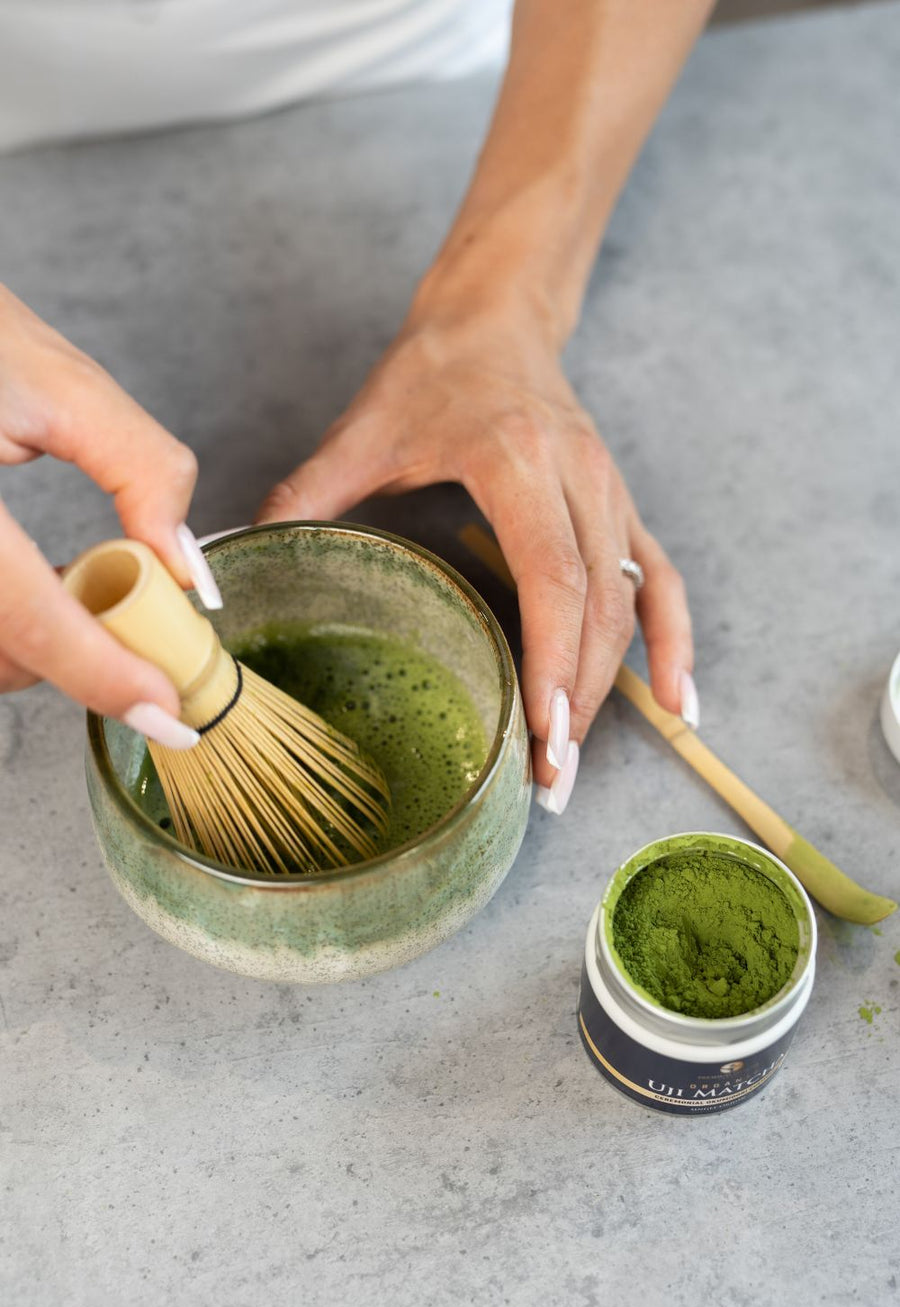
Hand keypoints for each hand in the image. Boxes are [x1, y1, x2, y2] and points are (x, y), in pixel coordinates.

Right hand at [0, 284, 216, 747]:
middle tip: (125, 612)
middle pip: (2, 654)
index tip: (166, 709)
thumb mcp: (60, 382)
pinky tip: (27, 580)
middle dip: (75, 655)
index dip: (105, 675)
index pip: (32, 619)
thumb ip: (140, 469)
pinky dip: (4, 623)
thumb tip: (182, 565)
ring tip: (70, 580)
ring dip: (34, 645)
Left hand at [256, 301, 694, 808]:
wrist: (496, 319)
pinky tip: (680, 703)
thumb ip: (305, 496)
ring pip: (632, 603)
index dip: (554, 660)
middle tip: (548, 781)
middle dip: (578, 700)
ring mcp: (611, 494)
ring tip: (575, 766)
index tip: (542, 733)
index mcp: (518, 460)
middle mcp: (581, 478)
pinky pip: (663, 582)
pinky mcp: (623, 508)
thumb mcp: (361, 429)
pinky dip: (675, 645)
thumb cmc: (431, 373)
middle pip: (599, 606)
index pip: (554, 576)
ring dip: (613, 689)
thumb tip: (236, 566)